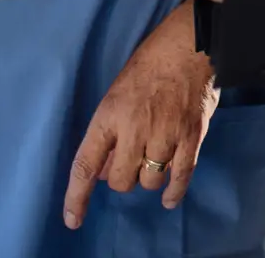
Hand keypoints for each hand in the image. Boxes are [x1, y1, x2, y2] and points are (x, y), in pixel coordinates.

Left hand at [63, 6, 216, 228]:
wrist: (188, 44)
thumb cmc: (148, 65)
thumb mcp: (116, 94)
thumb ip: (109, 133)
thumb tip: (105, 171)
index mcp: (109, 115)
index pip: (86, 165)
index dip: (77, 197)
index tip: (73, 219)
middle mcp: (135, 128)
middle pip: (121, 181)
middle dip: (122, 177)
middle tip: (128, 161)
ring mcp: (166, 134)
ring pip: (150, 182)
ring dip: (148, 178)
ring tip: (151, 160)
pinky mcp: (192, 137)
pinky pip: (181, 177)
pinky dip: (174, 192)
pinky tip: (169, 199)